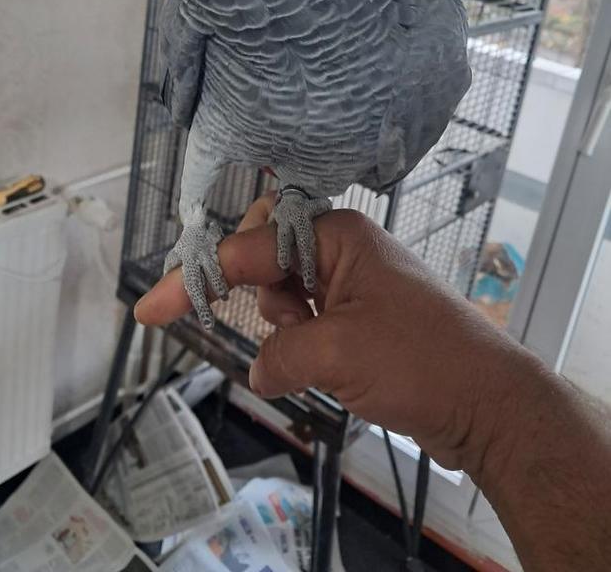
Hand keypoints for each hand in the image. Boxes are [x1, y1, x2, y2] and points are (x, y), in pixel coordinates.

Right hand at [134, 195, 532, 475]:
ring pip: (284, 299)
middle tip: (294, 334)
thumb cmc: (422, 362)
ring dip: (287, 332)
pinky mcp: (360, 318)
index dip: (195, 278)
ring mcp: (352, 284)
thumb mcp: (336, 353)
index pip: (247, 250)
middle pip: (264, 265)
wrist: (490, 405)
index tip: (150, 309)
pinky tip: (329, 367)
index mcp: (337, 235)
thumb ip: (278, 354)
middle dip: (263, 304)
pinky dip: (302, 346)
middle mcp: (342, 249)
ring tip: (327, 355)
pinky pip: (308, 323)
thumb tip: (262, 368)